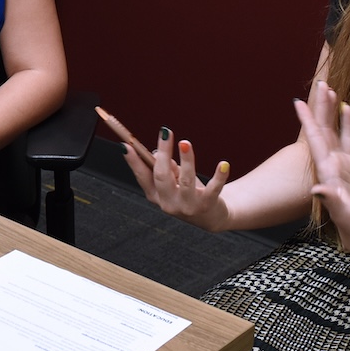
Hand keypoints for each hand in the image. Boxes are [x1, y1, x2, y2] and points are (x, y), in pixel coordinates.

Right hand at [113, 115, 230, 231]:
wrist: (212, 217)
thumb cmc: (189, 193)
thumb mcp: (174, 182)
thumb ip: (166, 169)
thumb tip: (158, 152)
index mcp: (156, 196)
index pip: (142, 177)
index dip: (133, 162)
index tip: (125, 146)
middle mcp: (169, 203)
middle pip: (162, 177)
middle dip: (163, 154)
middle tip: (166, 133)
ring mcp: (188, 206)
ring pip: (186, 180)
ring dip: (186, 159)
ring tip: (185, 143)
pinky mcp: (207, 205)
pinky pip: (213, 189)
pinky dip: (219, 176)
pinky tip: (224, 164)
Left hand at [295, 80, 349, 262]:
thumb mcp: (342, 214)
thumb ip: (331, 201)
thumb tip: (318, 190)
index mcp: (325, 170)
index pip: (314, 140)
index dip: (307, 121)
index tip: (299, 102)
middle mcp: (330, 163)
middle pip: (324, 129)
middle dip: (321, 106)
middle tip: (320, 83)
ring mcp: (340, 163)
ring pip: (334, 131)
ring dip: (331, 111)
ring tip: (330, 89)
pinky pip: (349, 140)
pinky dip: (347, 124)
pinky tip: (346, 108)